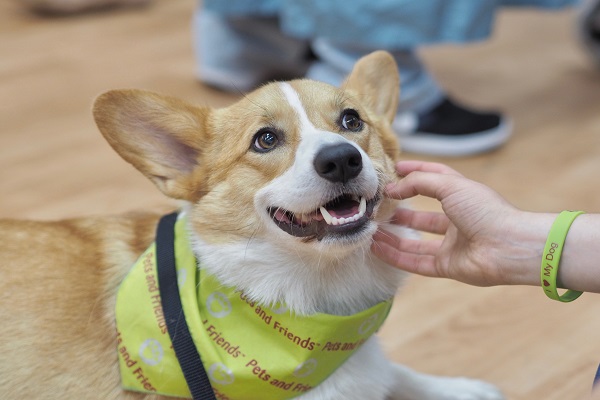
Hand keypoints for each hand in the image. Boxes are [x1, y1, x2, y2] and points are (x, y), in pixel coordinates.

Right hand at [372, 161, 541, 286]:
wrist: (508, 247)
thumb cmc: (486, 211)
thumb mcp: (451, 185)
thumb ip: (419, 182)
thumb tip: (393, 188)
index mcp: (462, 197)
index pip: (434, 180)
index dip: (414, 173)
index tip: (394, 170)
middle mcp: (456, 221)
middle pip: (422, 215)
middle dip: (400, 210)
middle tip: (377, 206)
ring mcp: (451, 245)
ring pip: (415, 241)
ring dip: (393, 235)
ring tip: (370, 228)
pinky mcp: (446, 266)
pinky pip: (415, 261)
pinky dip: (395, 256)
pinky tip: (377, 247)